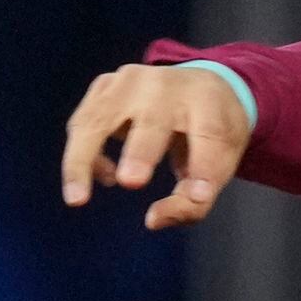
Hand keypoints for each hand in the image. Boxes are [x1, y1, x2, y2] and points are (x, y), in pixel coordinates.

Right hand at [58, 63, 253, 230]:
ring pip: (98, 119)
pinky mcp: (104, 85)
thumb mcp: (220, 164)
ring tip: (79, 198)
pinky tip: (108, 176)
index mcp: (208, 102)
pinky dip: (83, 154)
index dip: (204, 166)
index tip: (199, 196)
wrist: (199, 83)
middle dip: (141, 150)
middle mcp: (168, 85)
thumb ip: (194, 201)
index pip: (209, 134)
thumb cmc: (210, 132)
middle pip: (153, 120)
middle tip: (132, 182)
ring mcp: (131, 80)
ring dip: (82, 158)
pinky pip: (83, 123)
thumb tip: (153, 221)